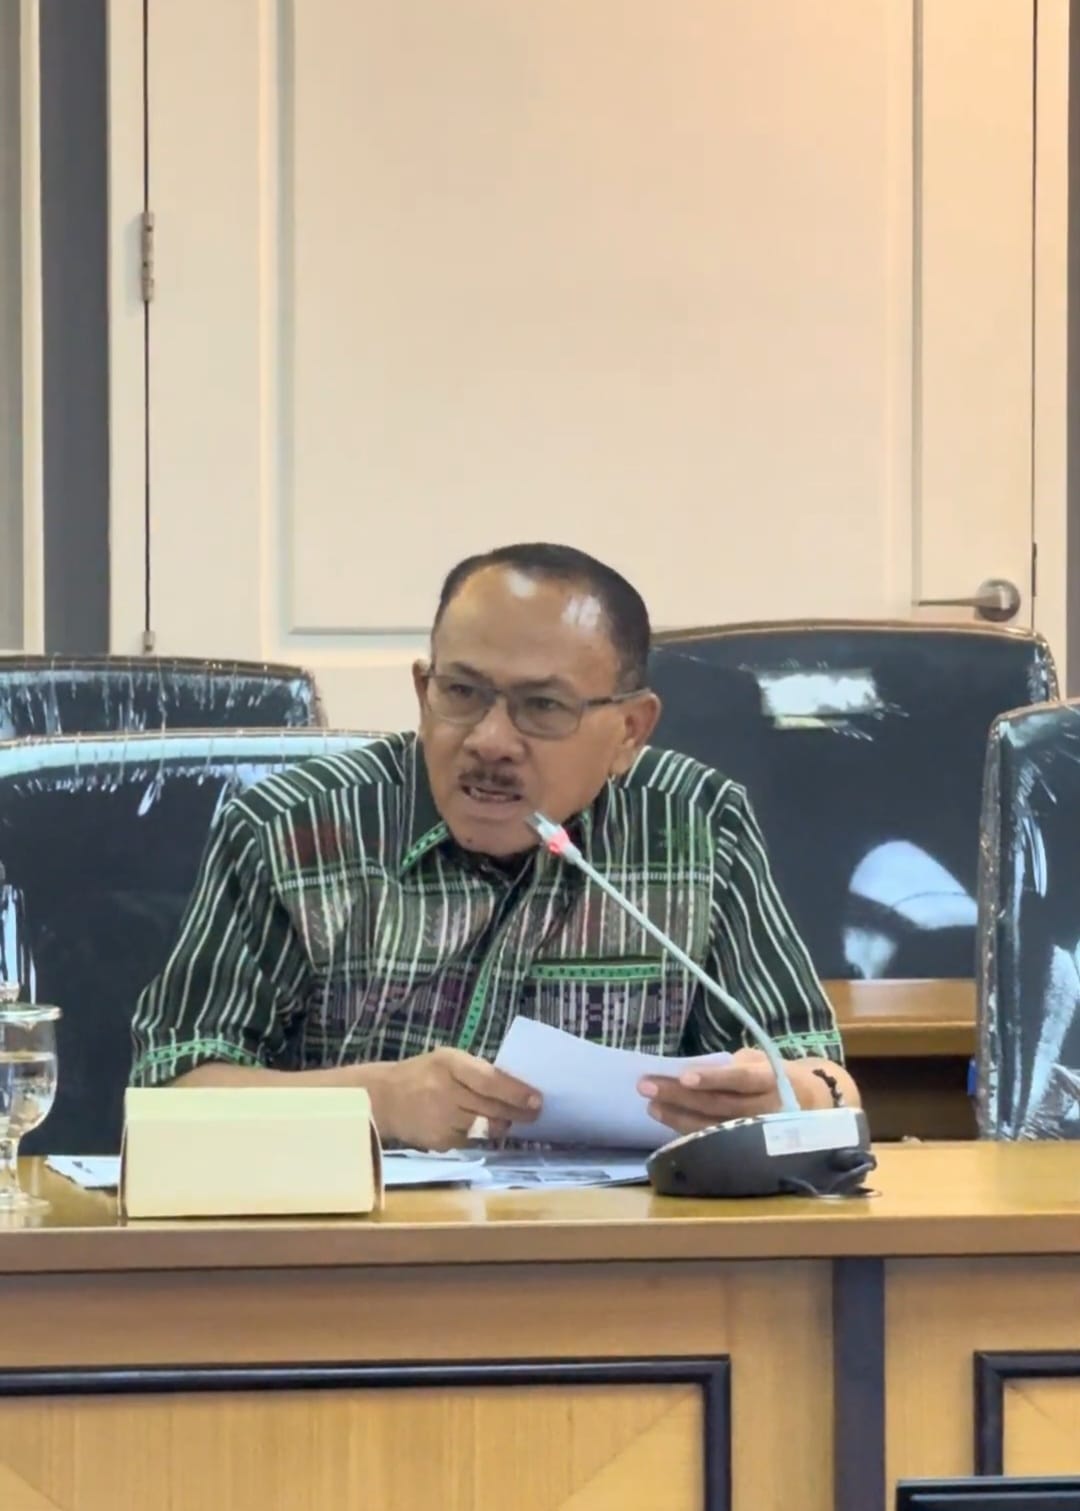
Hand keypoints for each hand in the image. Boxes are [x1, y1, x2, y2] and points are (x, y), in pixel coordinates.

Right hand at [371, 1048, 541, 1151]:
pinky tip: (475, 1126)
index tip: (537, 1099)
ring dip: (500, 1125)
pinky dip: (478, 1135)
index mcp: (449, 1065)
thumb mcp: (447, 1060)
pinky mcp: (439, 1142)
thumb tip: (516, 1088)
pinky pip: (470, 1140)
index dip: (516, 1092)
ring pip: (485, 1128)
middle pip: (492, 1108)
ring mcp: (441, 1120)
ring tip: (507, 1120)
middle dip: (518, 1113)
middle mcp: (445, 1092)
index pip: (489, 1081)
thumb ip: (476, 1071)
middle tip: (535, 1113)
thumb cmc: (423, 1074)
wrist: (382, 1099)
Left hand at [638, 1048, 782, 1135]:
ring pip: (713, 1126)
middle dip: (679, 1095)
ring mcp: (757, 1133)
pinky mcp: (749, 1149)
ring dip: (677, 1116)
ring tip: (651, 1105)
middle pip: (719, 1104)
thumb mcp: (762, 1061)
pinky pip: (715, 1141)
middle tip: (645, 1086)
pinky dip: (689, 1132)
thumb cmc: (775, 1076)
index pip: (740, 1079)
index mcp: (771, 1079)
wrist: (811, 1106)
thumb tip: (692, 1070)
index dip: (713, 1079)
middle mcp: (766, 1109)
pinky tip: (668, 1121)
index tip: (683, 1076)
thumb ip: (733, 1065)